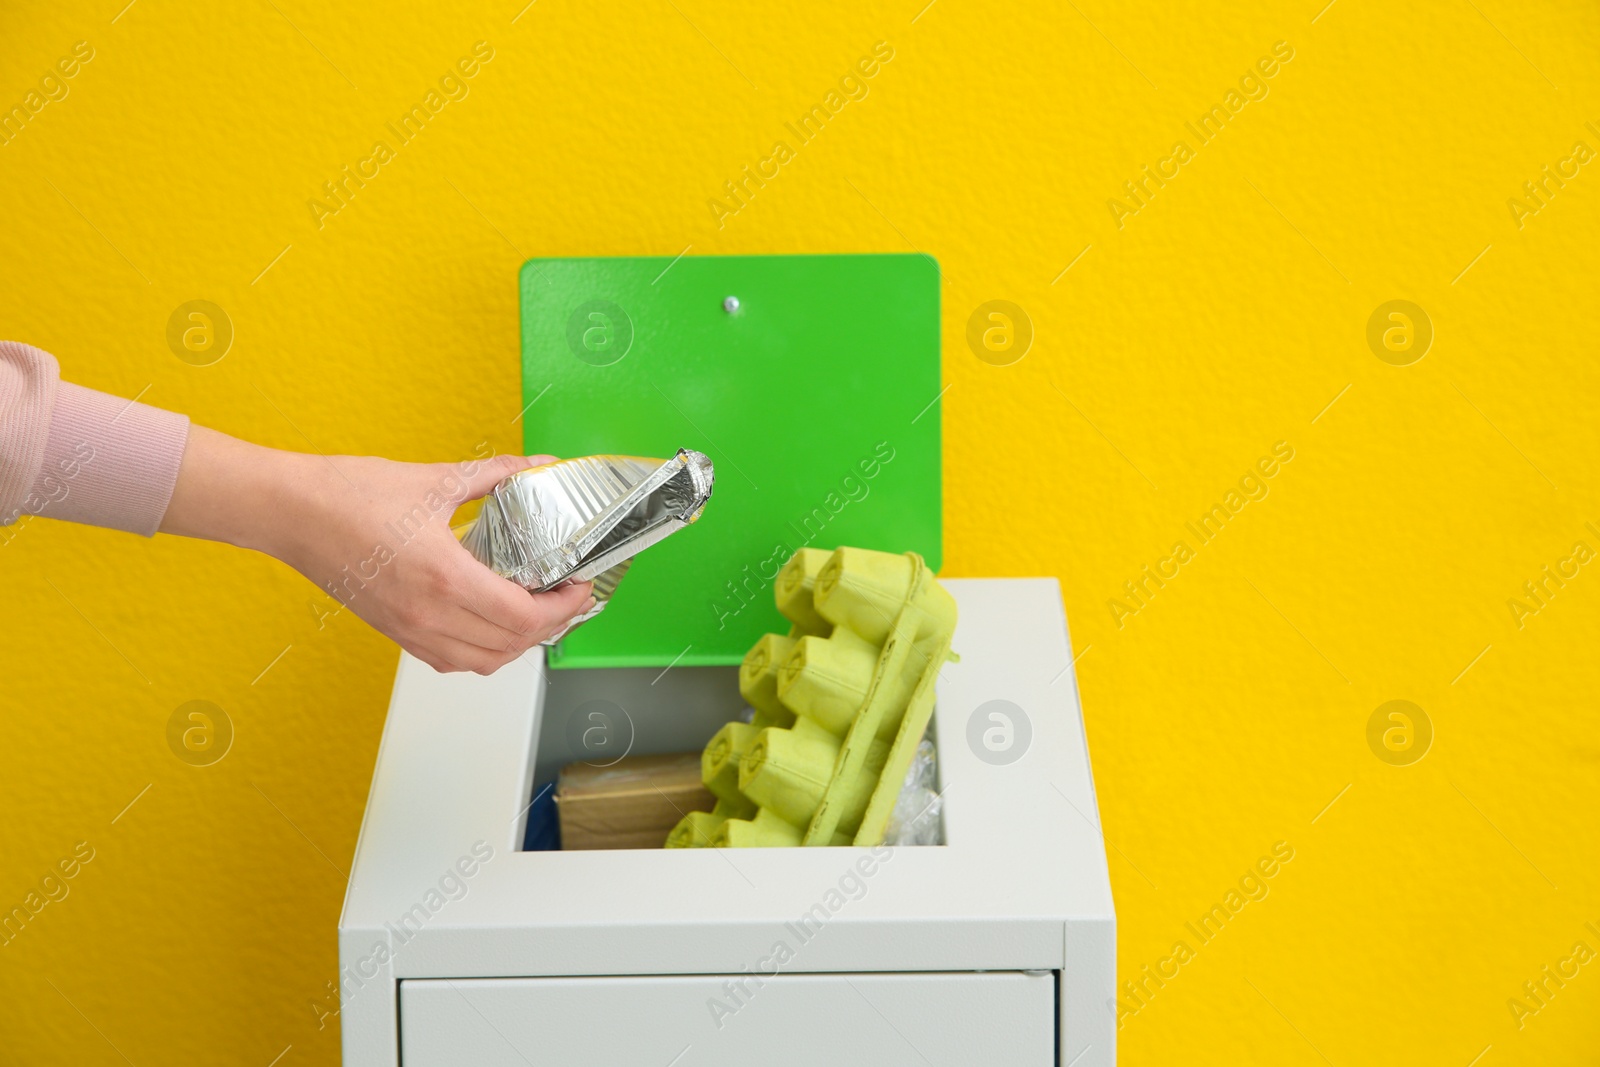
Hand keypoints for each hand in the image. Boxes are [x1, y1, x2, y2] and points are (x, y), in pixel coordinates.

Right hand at [161, 428, 593, 673]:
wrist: (289, 513)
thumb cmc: (347, 495)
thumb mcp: (434, 480)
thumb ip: (495, 476)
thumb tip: (538, 466)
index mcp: (444, 577)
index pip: (523, 616)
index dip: (564, 608)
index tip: (581, 586)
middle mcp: (429, 615)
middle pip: (512, 644)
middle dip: (552, 624)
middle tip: (568, 595)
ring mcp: (410, 630)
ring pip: (485, 662)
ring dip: (520, 644)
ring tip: (537, 611)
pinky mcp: (395, 633)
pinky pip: (453, 660)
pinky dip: (484, 651)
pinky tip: (493, 622)